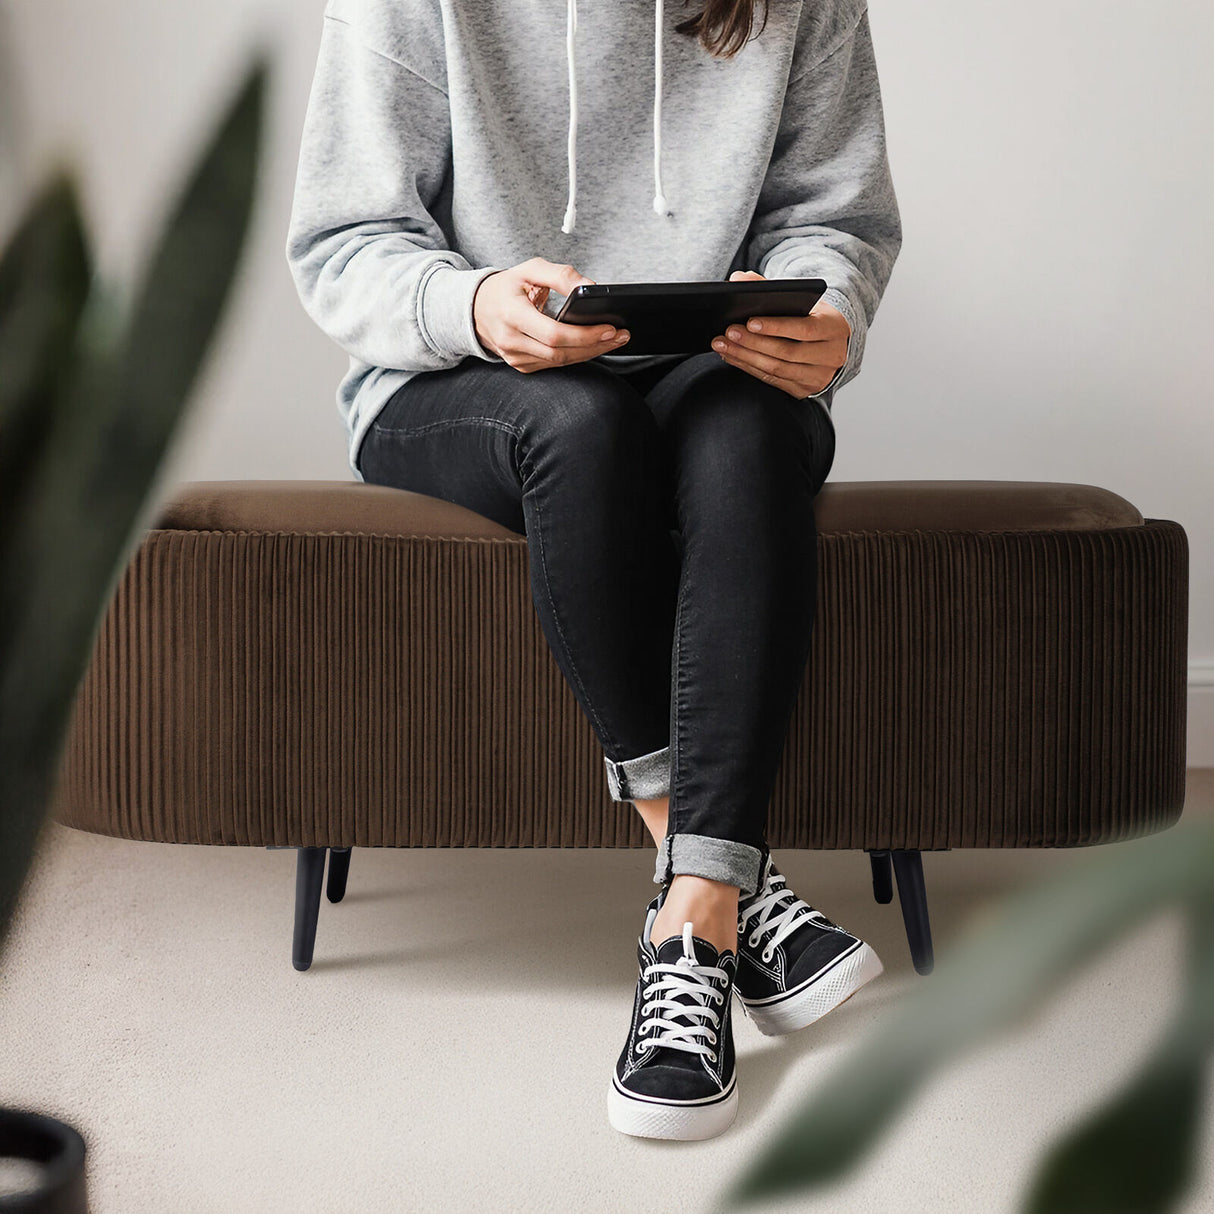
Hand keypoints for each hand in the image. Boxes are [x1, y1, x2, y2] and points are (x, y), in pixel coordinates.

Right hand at [472, 257, 630, 372]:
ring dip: (589, 353)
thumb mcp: (529, 269)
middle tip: (621, 335)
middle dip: (595, 345)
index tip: (610, 328)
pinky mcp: (521, 365)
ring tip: (613, 340)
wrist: (475, 309)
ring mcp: (515, 357)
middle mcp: (511, 341)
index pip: (554, 334)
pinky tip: (592, 346)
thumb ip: (561, 275)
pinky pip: (553, 364)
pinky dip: (575, 356)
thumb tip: (590, 287)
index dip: (584, 334)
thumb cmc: (505, 287)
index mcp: (511, 315)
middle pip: (560, 352)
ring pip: (559, 362)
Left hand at [711, 269, 850, 398]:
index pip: (804, 328)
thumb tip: (738, 279)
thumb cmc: (811, 316)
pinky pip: (772, 380)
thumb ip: (769, 287)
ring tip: (723, 345)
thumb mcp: (800, 300)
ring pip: (777, 369)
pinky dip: (749, 368)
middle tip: (728, 333)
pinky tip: (733, 356)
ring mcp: (818, 376)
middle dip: (753, 342)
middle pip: (787, 352)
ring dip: (746, 357)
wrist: (831, 344)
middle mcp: (830, 355)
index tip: (749, 322)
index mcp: (834, 327)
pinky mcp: (804, 390)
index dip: (776, 326)